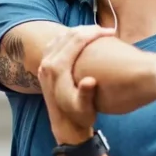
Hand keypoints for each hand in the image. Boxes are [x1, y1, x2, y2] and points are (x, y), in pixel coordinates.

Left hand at [37, 26, 115, 143]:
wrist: (65, 125)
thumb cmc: (79, 117)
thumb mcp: (85, 109)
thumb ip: (86, 95)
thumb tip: (90, 81)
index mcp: (56, 68)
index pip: (76, 40)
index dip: (95, 33)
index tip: (111, 33)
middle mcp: (47, 63)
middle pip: (68, 35)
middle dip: (89, 30)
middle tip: (108, 31)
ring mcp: (44, 64)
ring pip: (62, 37)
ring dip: (80, 32)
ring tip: (98, 34)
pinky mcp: (45, 66)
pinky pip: (57, 43)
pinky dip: (71, 38)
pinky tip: (83, 41)